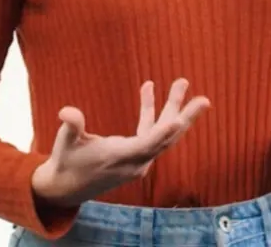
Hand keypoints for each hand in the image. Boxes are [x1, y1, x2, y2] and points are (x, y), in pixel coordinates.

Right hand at [31, 78, 210, 207]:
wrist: (66, 187)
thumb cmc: (66, 162)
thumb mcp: (65, 144)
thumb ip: (71, 127)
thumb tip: (66, 112)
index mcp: (120, 158)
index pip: (147, 145)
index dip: (163, 132)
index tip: (178, 120)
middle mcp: (136, 161)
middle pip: (165, 138)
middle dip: (184, 116)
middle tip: (204, 100)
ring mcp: (138, 159)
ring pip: (162, 133)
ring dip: (171, 107)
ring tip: (181, 83)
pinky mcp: (135, 155)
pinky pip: (149, 131)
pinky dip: (150, 111)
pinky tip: (149, 88)